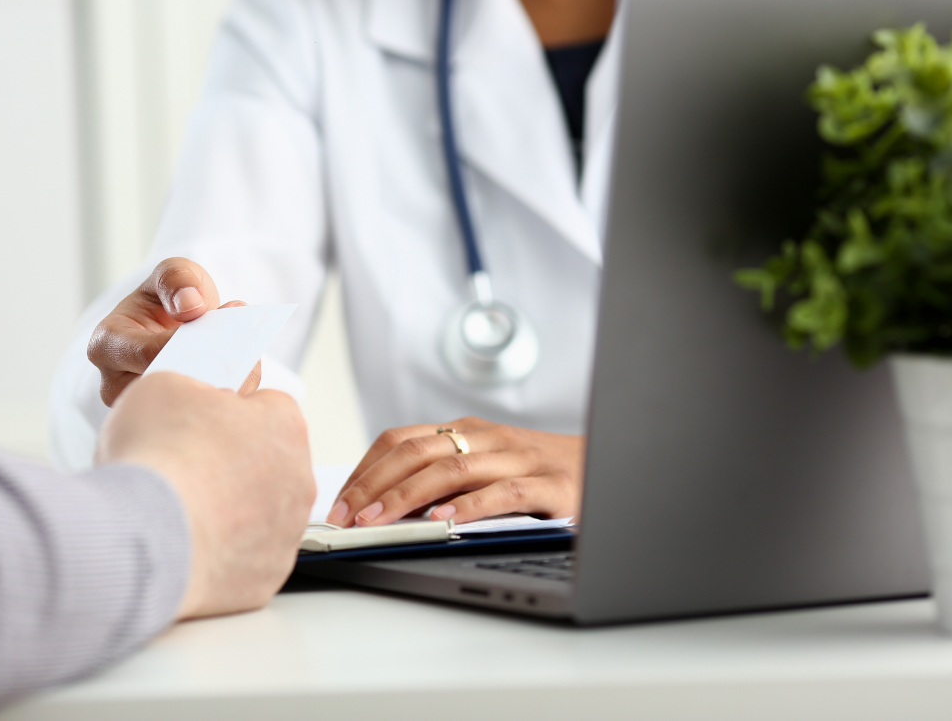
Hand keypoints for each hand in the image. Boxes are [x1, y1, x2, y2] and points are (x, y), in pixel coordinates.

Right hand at [87, 258, 260, 406]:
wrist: (178, 326)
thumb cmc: (169, 300)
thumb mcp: (172, 274)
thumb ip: (177, 278)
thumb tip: (191, 305)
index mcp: (108, 344)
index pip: (146, 354)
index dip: (185, 346)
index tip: (216, 336)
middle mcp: (116, 384)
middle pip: (165, 389)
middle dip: (206, 372)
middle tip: (241, 357)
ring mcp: (142, 410)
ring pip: (185, 411)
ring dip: (222, 388)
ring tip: (248, 366)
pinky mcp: (170, 423)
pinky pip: (201, 420)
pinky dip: (229, 400)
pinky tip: (248, 379)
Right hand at [96, 371, 314, 619]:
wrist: (143, 536)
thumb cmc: (158, 460)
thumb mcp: (164, 386)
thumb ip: (191, 388)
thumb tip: (191, 398)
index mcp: (283, 425)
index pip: (266, 408)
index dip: (226, 414)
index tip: (200, 424)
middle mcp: (298, 479)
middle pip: (266, 463)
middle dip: (232, 465)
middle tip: (186, 469)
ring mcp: (285, 532)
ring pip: (259, 514)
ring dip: (229, 512)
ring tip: (181, 510)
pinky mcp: (265, 576)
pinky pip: (245, 559)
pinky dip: (220, 554)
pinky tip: (186, 544)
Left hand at [324, 417, 583, 527]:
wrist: (611, 465)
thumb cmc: (538, 473)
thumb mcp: (484, 465)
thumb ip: (441, 477)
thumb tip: (378, 507)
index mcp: (465, 430)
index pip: (400, 440)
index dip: (365, 471)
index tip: (339, 504)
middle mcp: (487, 438)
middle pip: (417, 452)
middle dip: (375, 485)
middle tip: (347, 517)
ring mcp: (519, 458)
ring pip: (452, 468)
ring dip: (408, 496)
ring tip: (379, 521)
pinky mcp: (550, 485)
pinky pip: (504, 492)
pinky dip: (470, 505)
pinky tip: (445, 521)